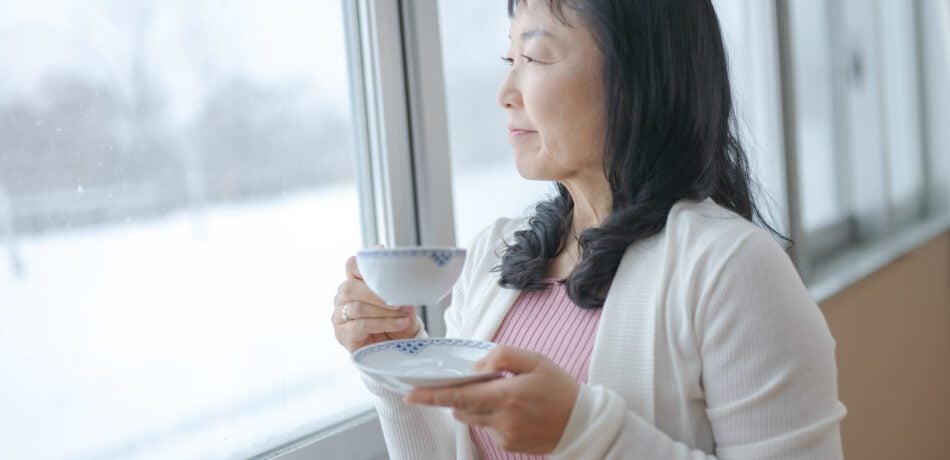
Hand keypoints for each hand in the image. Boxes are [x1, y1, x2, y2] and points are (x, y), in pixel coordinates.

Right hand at [332, 253, 420, 352]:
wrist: (398, 345)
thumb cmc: (396, 319)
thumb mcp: (400, 300)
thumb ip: (394, 286)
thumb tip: (398, 272)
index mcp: (354, 282)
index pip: (352, 266)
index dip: (365, 265)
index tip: (386, 268)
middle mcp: (343, 297)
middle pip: (350, 287)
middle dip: (376, 294)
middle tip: (397, 302)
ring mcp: (340, 317)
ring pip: (358, 308)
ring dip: (385, 312)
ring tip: (404, 314)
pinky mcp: (343, 335)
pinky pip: (361, 326)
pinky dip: (383, 324)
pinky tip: (399, 324)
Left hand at [405, 346, 578, 454]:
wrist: (584, 423)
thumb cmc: (560, 388)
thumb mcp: (535, 361)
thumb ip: (503, 356)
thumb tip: (477, 365)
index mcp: (506, 395)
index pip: (460, 395)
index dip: (432, 395)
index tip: (410, 394)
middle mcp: (502, 419)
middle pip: (461, 408)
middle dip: (456, 396)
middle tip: (469, 382)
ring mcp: (504, 435)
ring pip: (473, 419)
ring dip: (474, 406)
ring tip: (499, 394)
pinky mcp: (510, 445)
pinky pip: (488, 429)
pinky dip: (491, 417)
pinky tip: (514, 410)